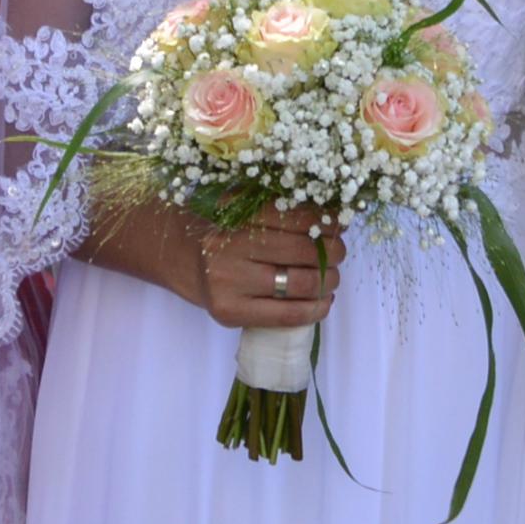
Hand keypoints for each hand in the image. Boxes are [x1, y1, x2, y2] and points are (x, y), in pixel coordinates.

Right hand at [180, 205, 344, 331]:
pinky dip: (315, 309)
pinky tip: (324, 301)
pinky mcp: (230, 312)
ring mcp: (229, 282)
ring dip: (328, 281)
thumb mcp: (247, 208)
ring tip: (332, 277)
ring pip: (300, 284)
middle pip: (302, 250)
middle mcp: (230, 246)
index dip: (325, 223)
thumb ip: (285, 208)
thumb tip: (337, 218)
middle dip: (332, 252)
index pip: (297, 217)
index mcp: (237, 213)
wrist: (185, 261)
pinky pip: (287, 315)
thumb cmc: (227, 232)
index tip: (339, 226)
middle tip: (339, 253)